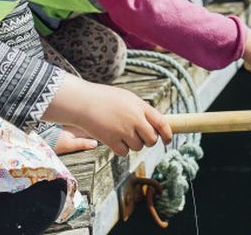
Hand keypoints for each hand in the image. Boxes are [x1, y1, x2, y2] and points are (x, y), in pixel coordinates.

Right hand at [44, 76, 172, 156]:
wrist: (82, 101)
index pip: (162, 122)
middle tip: (138, 136)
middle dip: (147, 141)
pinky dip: (119, 149)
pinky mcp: (111, 140)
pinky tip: (112, 139)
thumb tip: (154, 125)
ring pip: (137, 147)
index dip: (168, 134)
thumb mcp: (127, 98)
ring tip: (120, 132)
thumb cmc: (104, 99)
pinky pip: (123, 152)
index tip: (168, 140)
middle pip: (151, 139)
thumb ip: (140, 110)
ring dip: (131, 144)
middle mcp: (134, 118)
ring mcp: (123, 130)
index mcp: (140, 106)